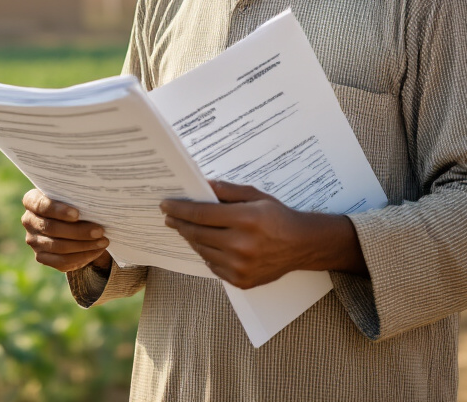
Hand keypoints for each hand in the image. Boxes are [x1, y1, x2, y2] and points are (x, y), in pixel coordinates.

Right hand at [21, 189, 112, 273]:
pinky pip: (62, 261)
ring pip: (59, 247)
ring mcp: (33, 241)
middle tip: (99, 231)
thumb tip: (96, 206)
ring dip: (84, 245)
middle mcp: (29, 220)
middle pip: (52, 228)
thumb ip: (76, 199)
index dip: (58, 211)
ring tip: (103, 241)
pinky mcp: (41, 257)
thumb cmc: (72, 203)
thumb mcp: (72, 197)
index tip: (77, 214)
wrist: (69, 221)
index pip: (41, 205)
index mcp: (31, 201)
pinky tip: (96, 250)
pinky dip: (82, 256)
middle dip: (78, 231)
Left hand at [161, 181, 365, 288]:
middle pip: (197, 233)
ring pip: (202, 251)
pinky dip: (206, 254)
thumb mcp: (256, 196)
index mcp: (245, 219)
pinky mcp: (241, 281)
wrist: (301, 245)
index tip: (166, 205)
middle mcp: (241, 245)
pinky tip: (205, 244)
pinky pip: (213, 266)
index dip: (180, 209)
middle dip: (179, 223)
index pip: (201, 214)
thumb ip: (228, 190)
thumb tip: (204, 185)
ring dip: (191, 238)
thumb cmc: (277, 217)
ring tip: (185, 228)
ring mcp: (240, 266)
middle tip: (169, 216)